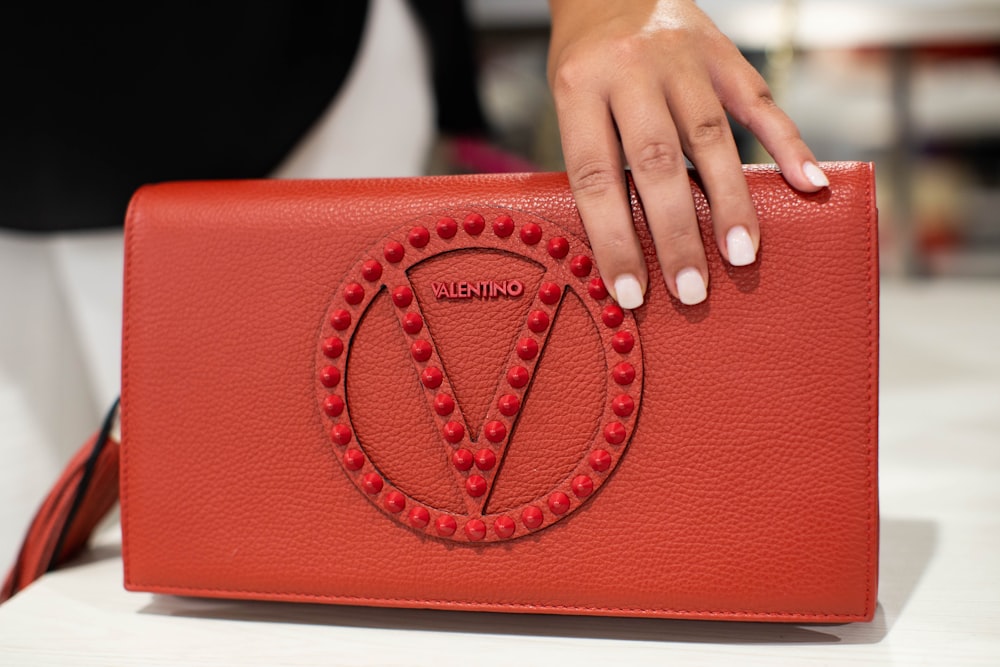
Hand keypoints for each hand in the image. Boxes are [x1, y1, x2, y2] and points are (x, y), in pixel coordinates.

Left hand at [547, 0, 827, 306]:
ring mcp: (680, 57)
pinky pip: (758, 100)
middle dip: (676, 232)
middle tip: (691, 289)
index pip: (595, 176)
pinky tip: (807, 182)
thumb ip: (596, 158)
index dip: (614, 239)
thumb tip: (627, 246)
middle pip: (655, 161)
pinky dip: (786, 142)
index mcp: (579, 87)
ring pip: (710, 135)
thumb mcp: (570, 101)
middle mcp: (629, 69)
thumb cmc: (586, 60)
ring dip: (730, 201)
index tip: (630, 291)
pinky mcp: (721, 50)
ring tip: (742, 256)